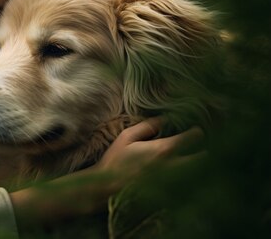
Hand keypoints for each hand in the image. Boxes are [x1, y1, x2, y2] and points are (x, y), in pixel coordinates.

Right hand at [9, 117, 205, 229]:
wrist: (107, 188)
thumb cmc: (115, 160)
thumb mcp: (126, 136)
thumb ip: (148, 126)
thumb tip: (165, 119)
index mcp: (165, 149)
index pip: (195, 137)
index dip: (197, 131)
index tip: (195, 129)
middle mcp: (175, 166)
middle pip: (205, 157)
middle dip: (204, 149)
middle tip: (199, 145)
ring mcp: (174, 181)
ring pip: (199, 171)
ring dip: (198, 164)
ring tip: (192, 157)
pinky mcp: (171, 192)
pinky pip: (189, 184)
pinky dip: (190, 177)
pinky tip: (181, 171)